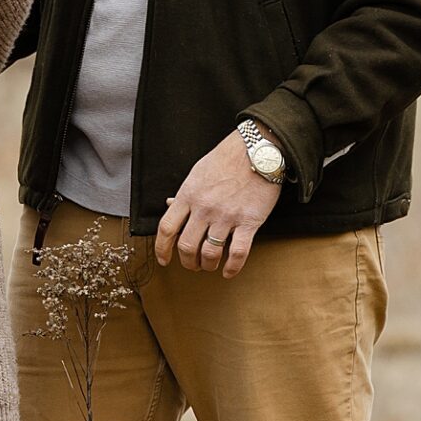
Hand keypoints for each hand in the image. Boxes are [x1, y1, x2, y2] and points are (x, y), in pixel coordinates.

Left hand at [154, 127, 283, 276]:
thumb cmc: (227, 159)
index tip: (164, 260)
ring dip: (207, 265)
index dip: (162, 249)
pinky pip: (238, 253)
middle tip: (192, 265)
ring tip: (209, 265)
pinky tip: (228, 271)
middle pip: (187, 247)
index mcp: (189, 195)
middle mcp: (204, 208)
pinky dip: (232, 268)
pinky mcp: (249, 222)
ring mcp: (227, 216)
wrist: (258, 149)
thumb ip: (185, 193)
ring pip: (210, 253)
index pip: (167, 229)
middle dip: (187, 262)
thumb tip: (171, 205)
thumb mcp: (198, 172)